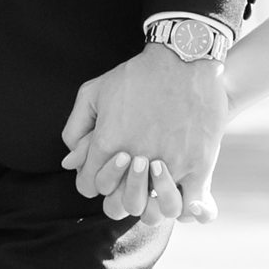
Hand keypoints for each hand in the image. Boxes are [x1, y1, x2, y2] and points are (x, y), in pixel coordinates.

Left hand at [61, 42, 229, 224]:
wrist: (185, 57)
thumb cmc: (137, 74)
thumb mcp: (95, 91)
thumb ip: (76, 128)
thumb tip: (70, 163)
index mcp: (106, 144)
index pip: (89, 187)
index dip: (95, 180)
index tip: (109, 168)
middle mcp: (135, 160)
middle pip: (117, 205)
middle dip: (120, 194)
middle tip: (131, 177)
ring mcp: (168, 166)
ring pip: (152, 211)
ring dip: (151, 203)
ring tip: (156, 187)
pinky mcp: (199, 165)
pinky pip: (189, 205)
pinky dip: (186, 209)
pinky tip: (183, 194)